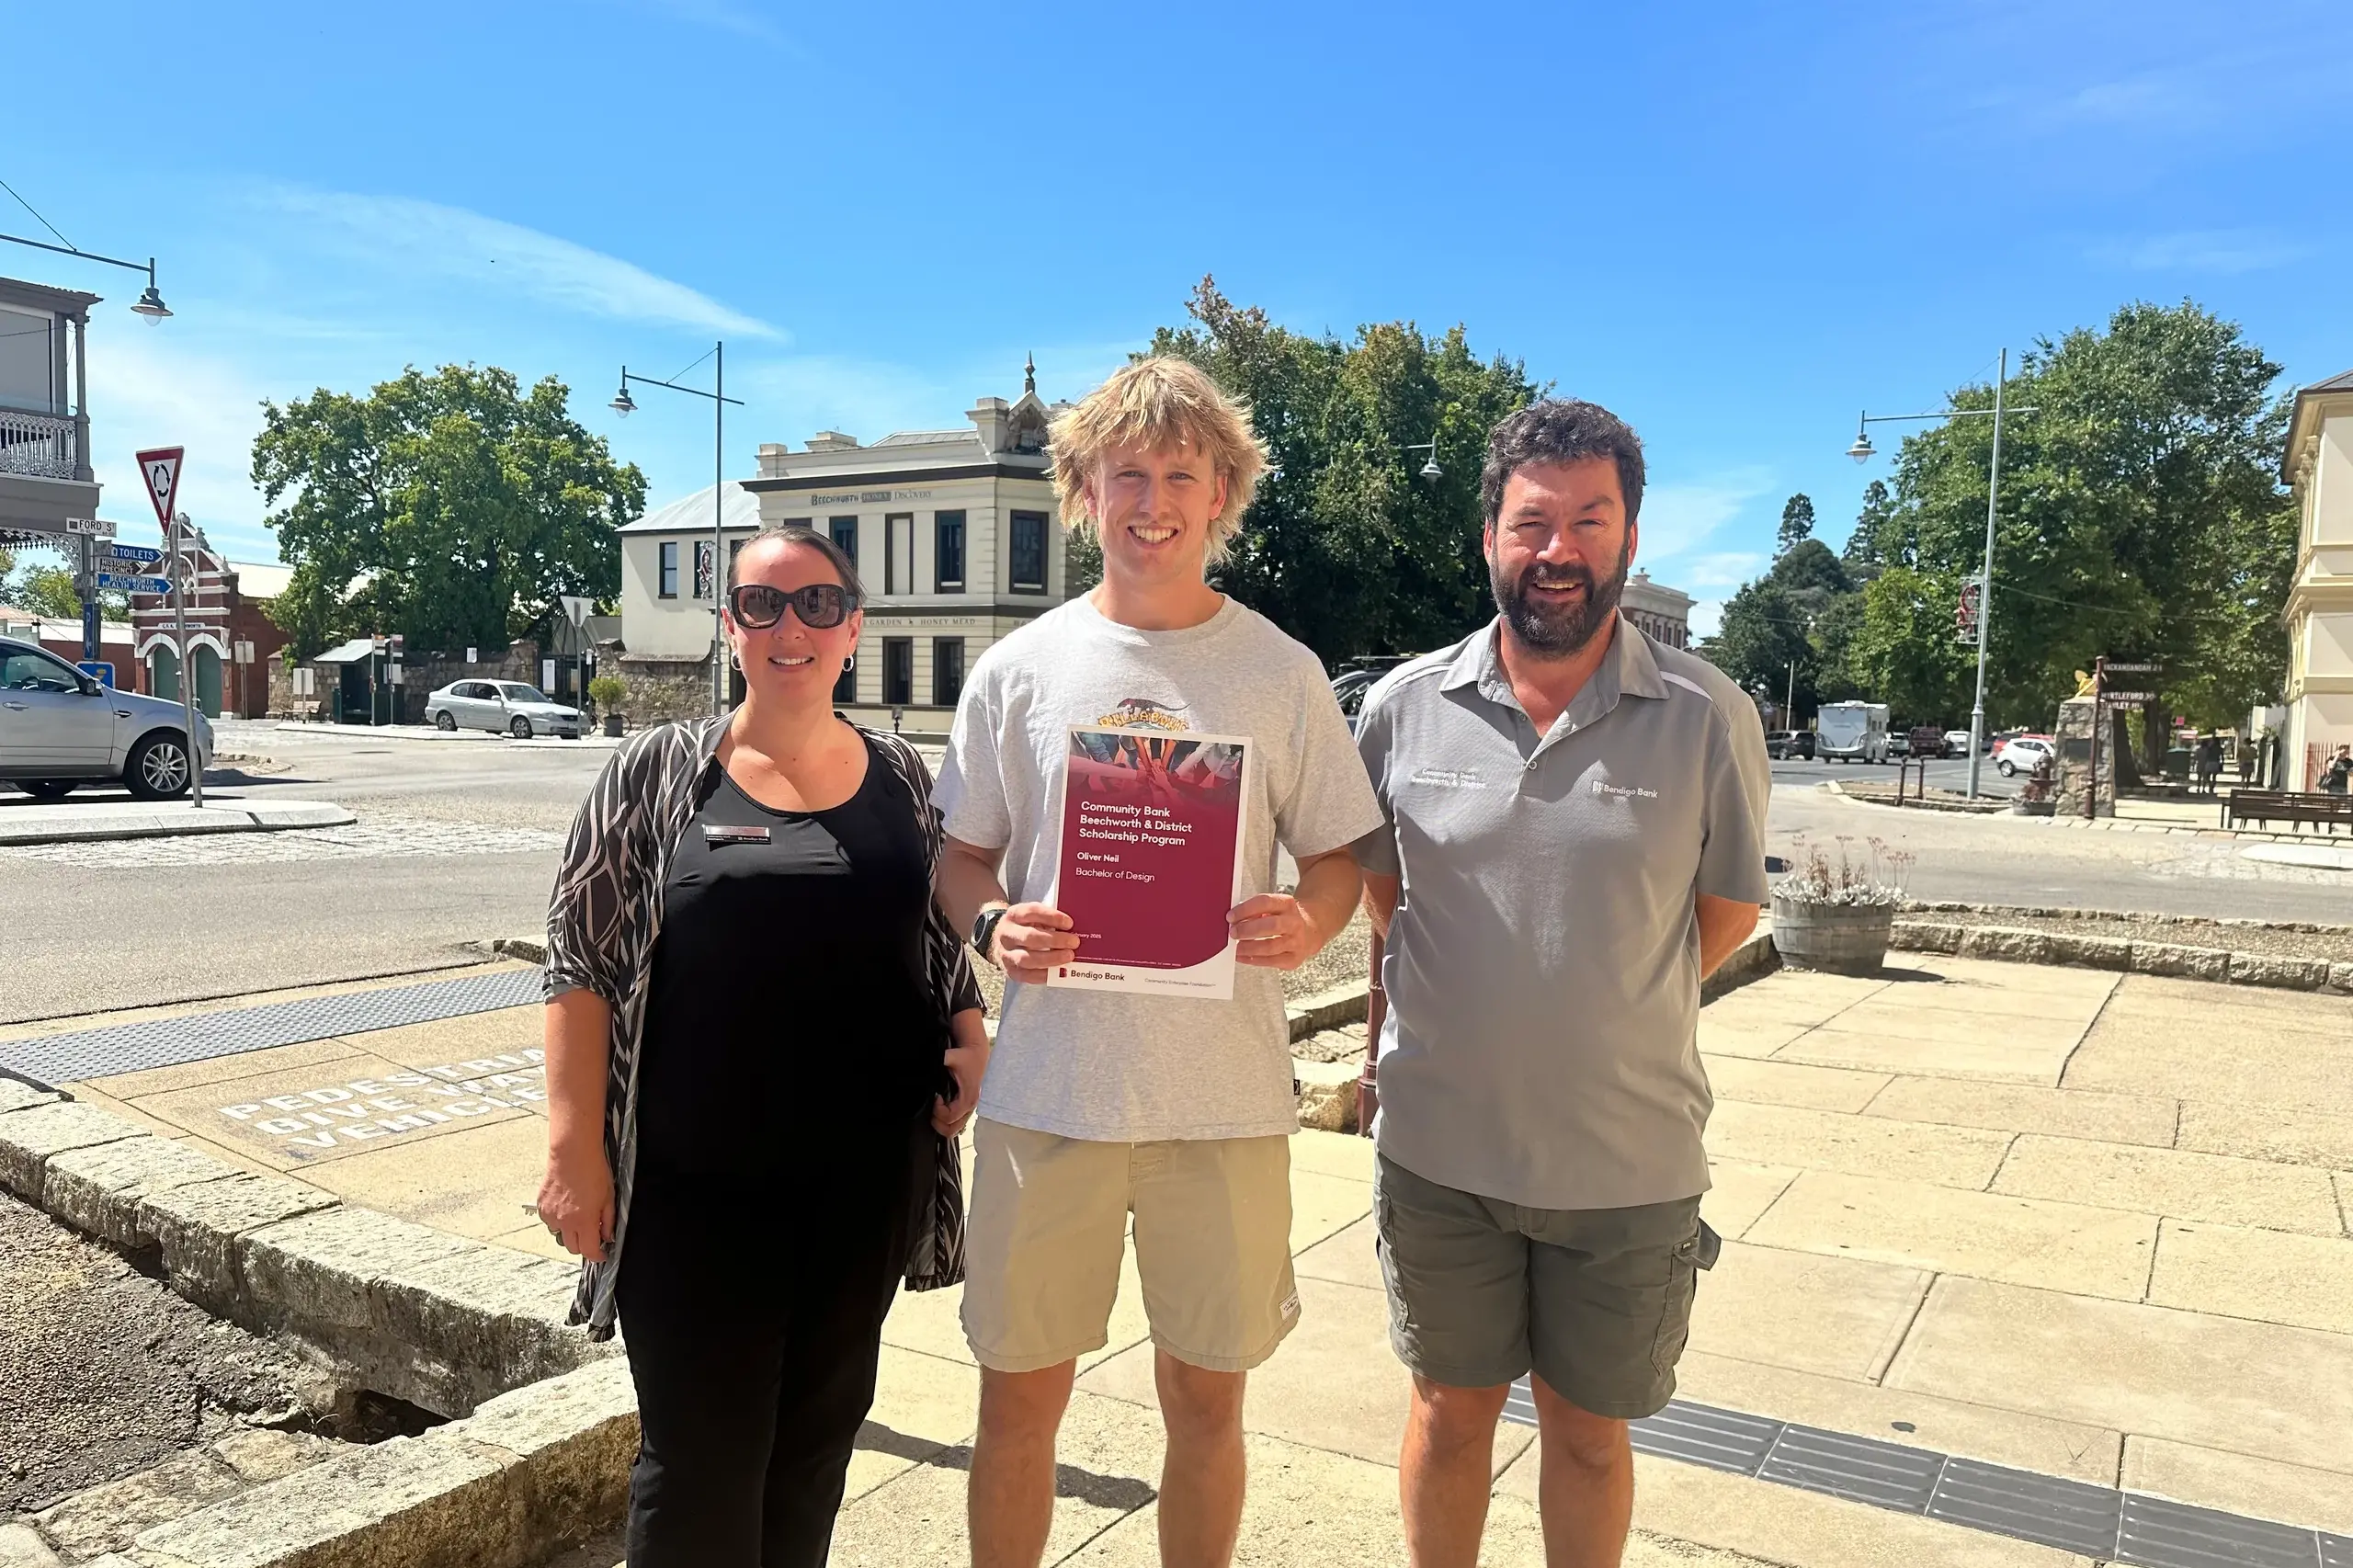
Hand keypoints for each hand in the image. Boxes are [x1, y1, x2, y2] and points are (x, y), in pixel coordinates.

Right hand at [536, 1143, 614, 1261]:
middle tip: (592, 1233)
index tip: (602, 1254)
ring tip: (578, 1216)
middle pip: (573, 1248)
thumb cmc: (592, 1170)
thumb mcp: (609, 1197)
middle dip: (584, 1245)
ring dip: (570, 1232)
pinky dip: (558, 1220)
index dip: (598, 1256)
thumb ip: (609, 1221)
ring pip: (560, 1235)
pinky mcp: (542, 1206)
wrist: (573, 1153)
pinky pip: (550, 1222)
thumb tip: (608, 1236)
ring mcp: (551, 1215)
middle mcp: (565, 1222)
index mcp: (584, 1221)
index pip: (589, 1252)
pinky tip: (566, 1207)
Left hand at [934, 1011, 990, 1136]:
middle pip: (951, 1130)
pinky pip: (956, 1123)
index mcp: (968, 1098)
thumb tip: (933, 1061)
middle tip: (933, 1109)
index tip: (936, 1097)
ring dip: (942, 1122)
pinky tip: (941, 1107)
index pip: (950, 1117)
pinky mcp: (966, 1108)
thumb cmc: (966, 1057)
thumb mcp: (952, 1056)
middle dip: (938, 1122)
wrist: (976, 1054)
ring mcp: (969, 1109)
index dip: (938, 1110)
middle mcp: (970, 1107)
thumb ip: (943, 1058)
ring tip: (936, 1108)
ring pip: (954, 1129)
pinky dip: (946, 1120)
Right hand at [992, 902, 1078, 981]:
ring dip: (1051, 958)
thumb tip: (1074, 928)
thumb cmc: (1027, 926)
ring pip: (1026, 958)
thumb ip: (1051, 919)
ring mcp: (1005, 954)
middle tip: (1073, 942)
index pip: (1031, 912)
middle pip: (1029, 937)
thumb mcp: (1035, 916)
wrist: (1005, 941)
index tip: (1069, 923)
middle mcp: (1006, 934)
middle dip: (1054, 940)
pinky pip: (1027, 976)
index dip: (1051, 917)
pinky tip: (1058, 971)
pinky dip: (1045, 974)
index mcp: (1014, 915)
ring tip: (1068, 956)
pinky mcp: (1010, 971)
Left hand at [1229, 892, 1326, 970]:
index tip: (1230, 916)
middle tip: (1233, 933)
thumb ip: (1256, 910)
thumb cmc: (1286, 918)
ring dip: (1249, 948)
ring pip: (1270, 947)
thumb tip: (1234, 919)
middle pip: (1271, 926)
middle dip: (1248, 930)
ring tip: (1236, 947)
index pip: (1265, 902)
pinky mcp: (1293, 959)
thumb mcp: (1275, 906)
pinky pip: (1271, 961)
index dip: (1245, 909)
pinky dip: (1253, 960)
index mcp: (1287, 904)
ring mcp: (1296, 942)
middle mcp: (1294, 923)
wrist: (1311, 931)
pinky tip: (1242, 957)